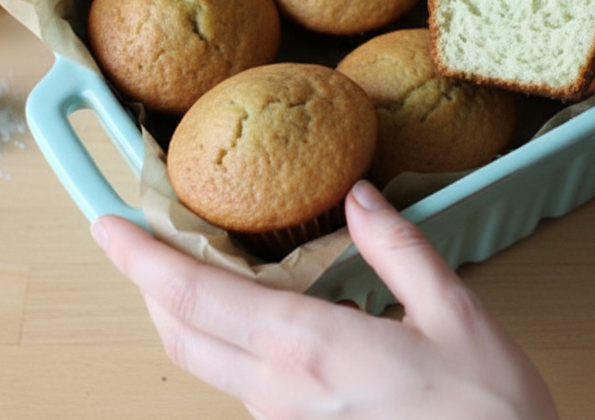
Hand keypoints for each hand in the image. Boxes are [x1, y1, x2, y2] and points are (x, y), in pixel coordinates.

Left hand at [91, 180, 558, 419]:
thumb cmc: (488, 414)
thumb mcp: (456, 314)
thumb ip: (399, 250)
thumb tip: (360, 196)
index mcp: (312, 346)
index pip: (198, 295)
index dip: (141, 259)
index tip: (106, 225)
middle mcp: (282, 391)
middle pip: (181, 334)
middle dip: (147, 283)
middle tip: (136, 238)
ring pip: (207, 363)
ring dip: (185, 313)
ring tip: (188, 266)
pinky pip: (242, 386)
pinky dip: (224, 343)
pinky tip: (251, 319)